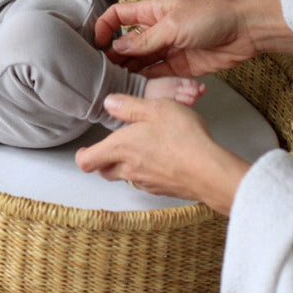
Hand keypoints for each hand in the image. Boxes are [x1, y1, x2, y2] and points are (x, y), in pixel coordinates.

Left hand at [74, 95, 248, 214]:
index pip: (86, 161)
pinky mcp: (162, 190)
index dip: (82, 155)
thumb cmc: (182, 137)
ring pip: (126, 177)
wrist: (209, 171)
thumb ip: (128, 106)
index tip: (85, 149)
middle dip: (104, 161)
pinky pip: (146, 182)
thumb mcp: (155, 108)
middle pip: (104, 171)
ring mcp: (145, 182)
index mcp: (119, 148)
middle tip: (112, 148)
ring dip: (127, 166)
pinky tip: (162, 159)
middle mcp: (128, 169)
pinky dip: (147, 172)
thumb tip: (109, 103)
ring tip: (141, 149)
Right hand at [94, 0, 292, 77]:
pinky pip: (156, 76)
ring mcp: (166, 49)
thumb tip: (117, 47)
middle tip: (103, 73)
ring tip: (115, 86)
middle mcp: (155, 30)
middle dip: (114, 57)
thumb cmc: (212, 17)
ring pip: (139, 62)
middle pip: (126, 44)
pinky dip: (146, 83)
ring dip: (128, 73)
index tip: (96, 44)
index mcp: (151, 11)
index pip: (118, 16)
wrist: (245, 32)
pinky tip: (135, 91)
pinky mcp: (178, 67)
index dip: (104, 28)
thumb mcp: (173, 26)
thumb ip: (144, 39)